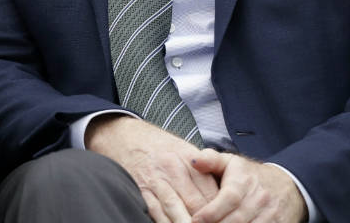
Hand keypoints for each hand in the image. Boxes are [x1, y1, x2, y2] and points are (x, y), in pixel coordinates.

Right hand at [87, 115, 217, 222]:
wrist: (123, 135)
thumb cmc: (158, 146)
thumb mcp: (184, 150)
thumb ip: (204, 173)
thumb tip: (222, 199)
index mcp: (190, 160)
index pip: (212, 193)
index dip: (221, 212)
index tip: (226, 220)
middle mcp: (173, 170)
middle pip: (197, 204)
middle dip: (206, 221)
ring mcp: (155, 181)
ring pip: (176, 210)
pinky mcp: (140, 190)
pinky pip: (156, 212)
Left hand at [189, 150, 306, 222]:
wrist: (288, 185)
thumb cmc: (251, 175)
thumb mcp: (231, 162)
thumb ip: (210, 160)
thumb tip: (193, 160)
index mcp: (244, 182)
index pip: (229, 199)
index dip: (211, 212)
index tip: (195, 219)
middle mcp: (259, 199)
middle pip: (237, 220)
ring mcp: (271, 215)